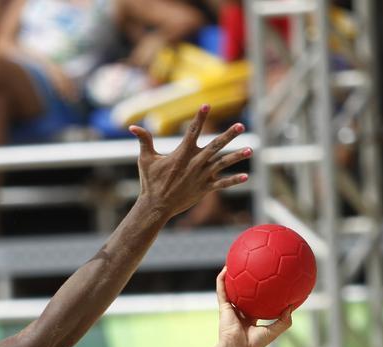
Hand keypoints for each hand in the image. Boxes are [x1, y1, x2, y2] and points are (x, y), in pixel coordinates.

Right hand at [131, 106, 251, 219]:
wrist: (156, 206)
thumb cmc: (150, 182)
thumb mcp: (145, 160)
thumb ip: (143, 141)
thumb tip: (132, 127)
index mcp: (182, 154)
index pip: (193, 131)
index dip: (200, 117)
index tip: (206, 105)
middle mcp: (194, 163)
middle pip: (215, 146)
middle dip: (228, 135)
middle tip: (241, 125)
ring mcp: (201, 176)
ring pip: (222, 164)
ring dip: (236, 157)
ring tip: (250, 150)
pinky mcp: (204, 189)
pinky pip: (221, 184)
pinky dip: (233, 181)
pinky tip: (245, 177)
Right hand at [215, 268, 293, 346]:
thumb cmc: (255, 344)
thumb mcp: (274, 331)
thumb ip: (284, 320)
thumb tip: (291, 306)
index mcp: (250, 318)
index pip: (255, 304)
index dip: (260, 295)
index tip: (266, 284)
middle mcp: (240, 312)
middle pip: (242, 294)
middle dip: (245, 283)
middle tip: (251, 269)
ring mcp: (230, 309)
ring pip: (230, 289)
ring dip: (231, 277)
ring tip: (234, 262)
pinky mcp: (223, 307)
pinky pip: (222, 290)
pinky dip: (222, 279)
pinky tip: (227, 268)